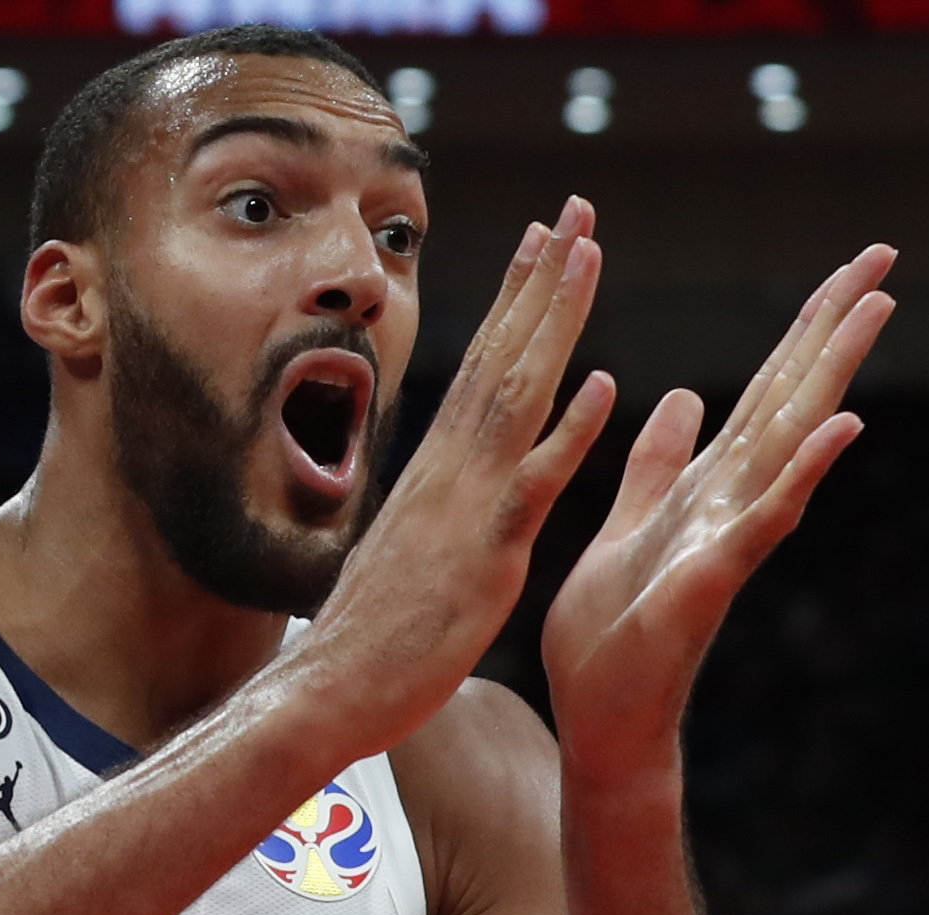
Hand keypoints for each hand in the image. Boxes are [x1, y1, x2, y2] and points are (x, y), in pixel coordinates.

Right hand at [300, 196, 615, 755]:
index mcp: (435, 474)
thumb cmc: (363, 641)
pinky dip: (568, 432)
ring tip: (588, 252)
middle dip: (540, 279)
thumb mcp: (402, 559)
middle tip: (574, 209)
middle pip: (502, 356)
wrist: (325, 692)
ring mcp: (466, 508)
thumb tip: (435, 499)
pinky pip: (534, 485)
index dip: (515, 303)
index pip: (481, 369)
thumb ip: (428, 519)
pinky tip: (604, 384)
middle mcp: (448, 473)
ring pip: (519, 394)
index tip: (541, 243)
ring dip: (556, 321)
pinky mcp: (485, 556)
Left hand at [541, 246, 896, 787]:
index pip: (765, 391)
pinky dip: (804, 470)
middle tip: (885, 254)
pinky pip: (765, 517)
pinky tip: (843, 426)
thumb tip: (682, 399)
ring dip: (832, 374)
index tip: (845, 270)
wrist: (603, 717)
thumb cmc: (612, 634)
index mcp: (706, 486)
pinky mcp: (713, 577)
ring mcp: (729, 538)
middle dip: (833, 325)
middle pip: (791, 397)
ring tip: (876, 309)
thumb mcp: (628, 525)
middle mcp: (731, 503)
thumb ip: (658, 467)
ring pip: (790, 440)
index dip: (802, 329)